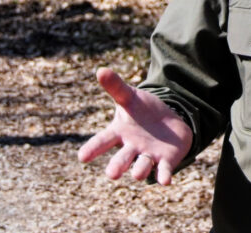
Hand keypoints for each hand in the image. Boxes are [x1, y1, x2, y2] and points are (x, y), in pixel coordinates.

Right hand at [77, 67, 192, 184]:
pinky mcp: (165, 161)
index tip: (82, 157)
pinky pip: (163, 171)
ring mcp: (148, 156)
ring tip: (137, 174)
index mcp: (119, 133)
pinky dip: (163, 176)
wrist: (168, 122)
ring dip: (140, 170)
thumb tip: (100, 69)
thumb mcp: (130, 97)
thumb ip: (116, 87)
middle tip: (111, 174)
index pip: (103, 141)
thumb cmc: (142, 111)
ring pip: (142, 166)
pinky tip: (165, 182)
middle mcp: (131, 148)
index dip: (93, 149)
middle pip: (122, 159)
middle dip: (117, 166)